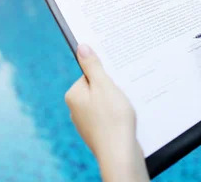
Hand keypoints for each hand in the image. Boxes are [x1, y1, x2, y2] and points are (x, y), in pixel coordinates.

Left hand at [65, 44, 148, 181]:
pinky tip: (126, 120)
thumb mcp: (103, 85)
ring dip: (117, 102)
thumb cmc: (112, 119)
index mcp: (73, 95)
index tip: (116, 79)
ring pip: (104, 103)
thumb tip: (81, 47)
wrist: (120, 154)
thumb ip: (92, 66)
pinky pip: (109, 116)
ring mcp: (86, 122)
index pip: (89, 74)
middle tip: (123, 94)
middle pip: (97, 88)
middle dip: (112, 89)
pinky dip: (118, 116)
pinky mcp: (98, 132)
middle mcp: (76, 109)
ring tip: (125, 109)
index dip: (106, 75)